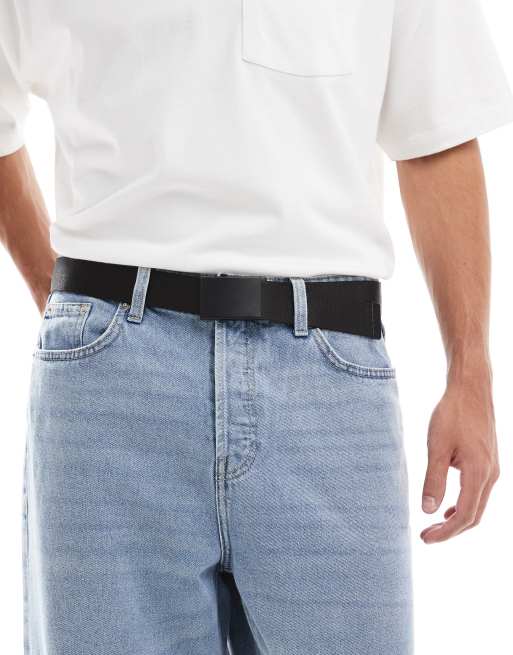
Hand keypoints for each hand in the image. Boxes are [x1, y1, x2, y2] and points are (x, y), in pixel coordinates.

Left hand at [420, 377, 498, 543]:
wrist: (471, 389)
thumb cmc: (453, 414)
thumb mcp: (437, 446)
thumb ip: (433, 480)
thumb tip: (428, 511)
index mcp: (479, 473)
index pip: (464, 516)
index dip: (445, 532)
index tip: (426, 538)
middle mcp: (491, 475)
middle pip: (474, 516)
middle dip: (451, 531)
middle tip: (426, 537)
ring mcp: (493, 469)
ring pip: (478, 505)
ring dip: (458, 519)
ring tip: (434, 525)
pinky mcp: (489, 462)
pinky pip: (479, 492)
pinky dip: (465, 504)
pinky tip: (449, 505)